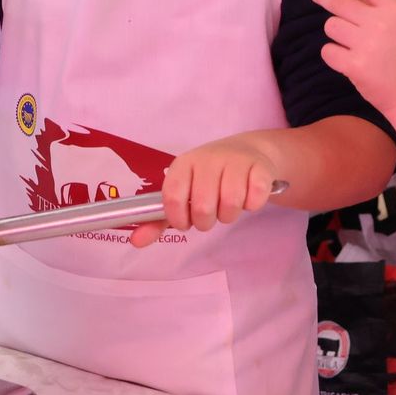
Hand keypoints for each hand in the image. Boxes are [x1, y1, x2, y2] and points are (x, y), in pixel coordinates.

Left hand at [129, 135, 278, 247]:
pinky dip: (253, 205)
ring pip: (231, 204)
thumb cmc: (209, 178)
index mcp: (183, 165)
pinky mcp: (260, 167)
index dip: (179, 218)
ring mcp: (235, 161)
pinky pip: (255, 199)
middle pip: (203, 206)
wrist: (247, 152)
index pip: (173, 197)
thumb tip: (135, 241)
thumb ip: (158, 220)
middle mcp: (207, 159)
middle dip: (207, 221)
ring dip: (230, 215)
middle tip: (211, 214)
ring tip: (229, 206)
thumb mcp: (183, 194)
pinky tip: (249, 197)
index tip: (187, 221)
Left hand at [312, 0, 395, 116]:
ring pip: (331, 26)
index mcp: (394, 9)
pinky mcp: (355, 66)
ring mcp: (367, 44)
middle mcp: (380, 22)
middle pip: (338, 1)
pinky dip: (333, 54)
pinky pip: (328, 51)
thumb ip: (375, 6)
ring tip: (349, 42)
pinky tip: (346, 59)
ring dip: (335, 32)